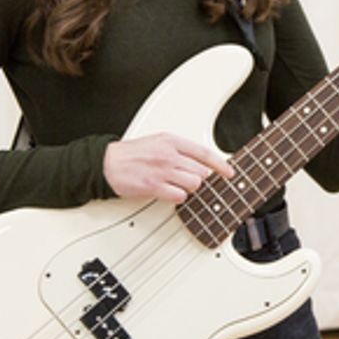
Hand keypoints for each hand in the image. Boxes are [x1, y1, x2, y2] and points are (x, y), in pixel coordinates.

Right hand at [102, 132, 234, 203]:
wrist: (108, 163)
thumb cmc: (133, 154)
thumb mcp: (159, 142)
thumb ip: (181, 150)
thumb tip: (202, 163)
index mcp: (172, 140)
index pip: (204, 152)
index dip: (221, 164)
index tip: (230, 172)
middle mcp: (169, 154)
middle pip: (201, 172)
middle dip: (199, 178)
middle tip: (187, 179)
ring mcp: (162, 170)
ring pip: (193, 184)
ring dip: (188, 188)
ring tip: (175, 184)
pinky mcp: (154, 186)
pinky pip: (179, 197)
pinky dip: (177, 197)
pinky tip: (168, 192)